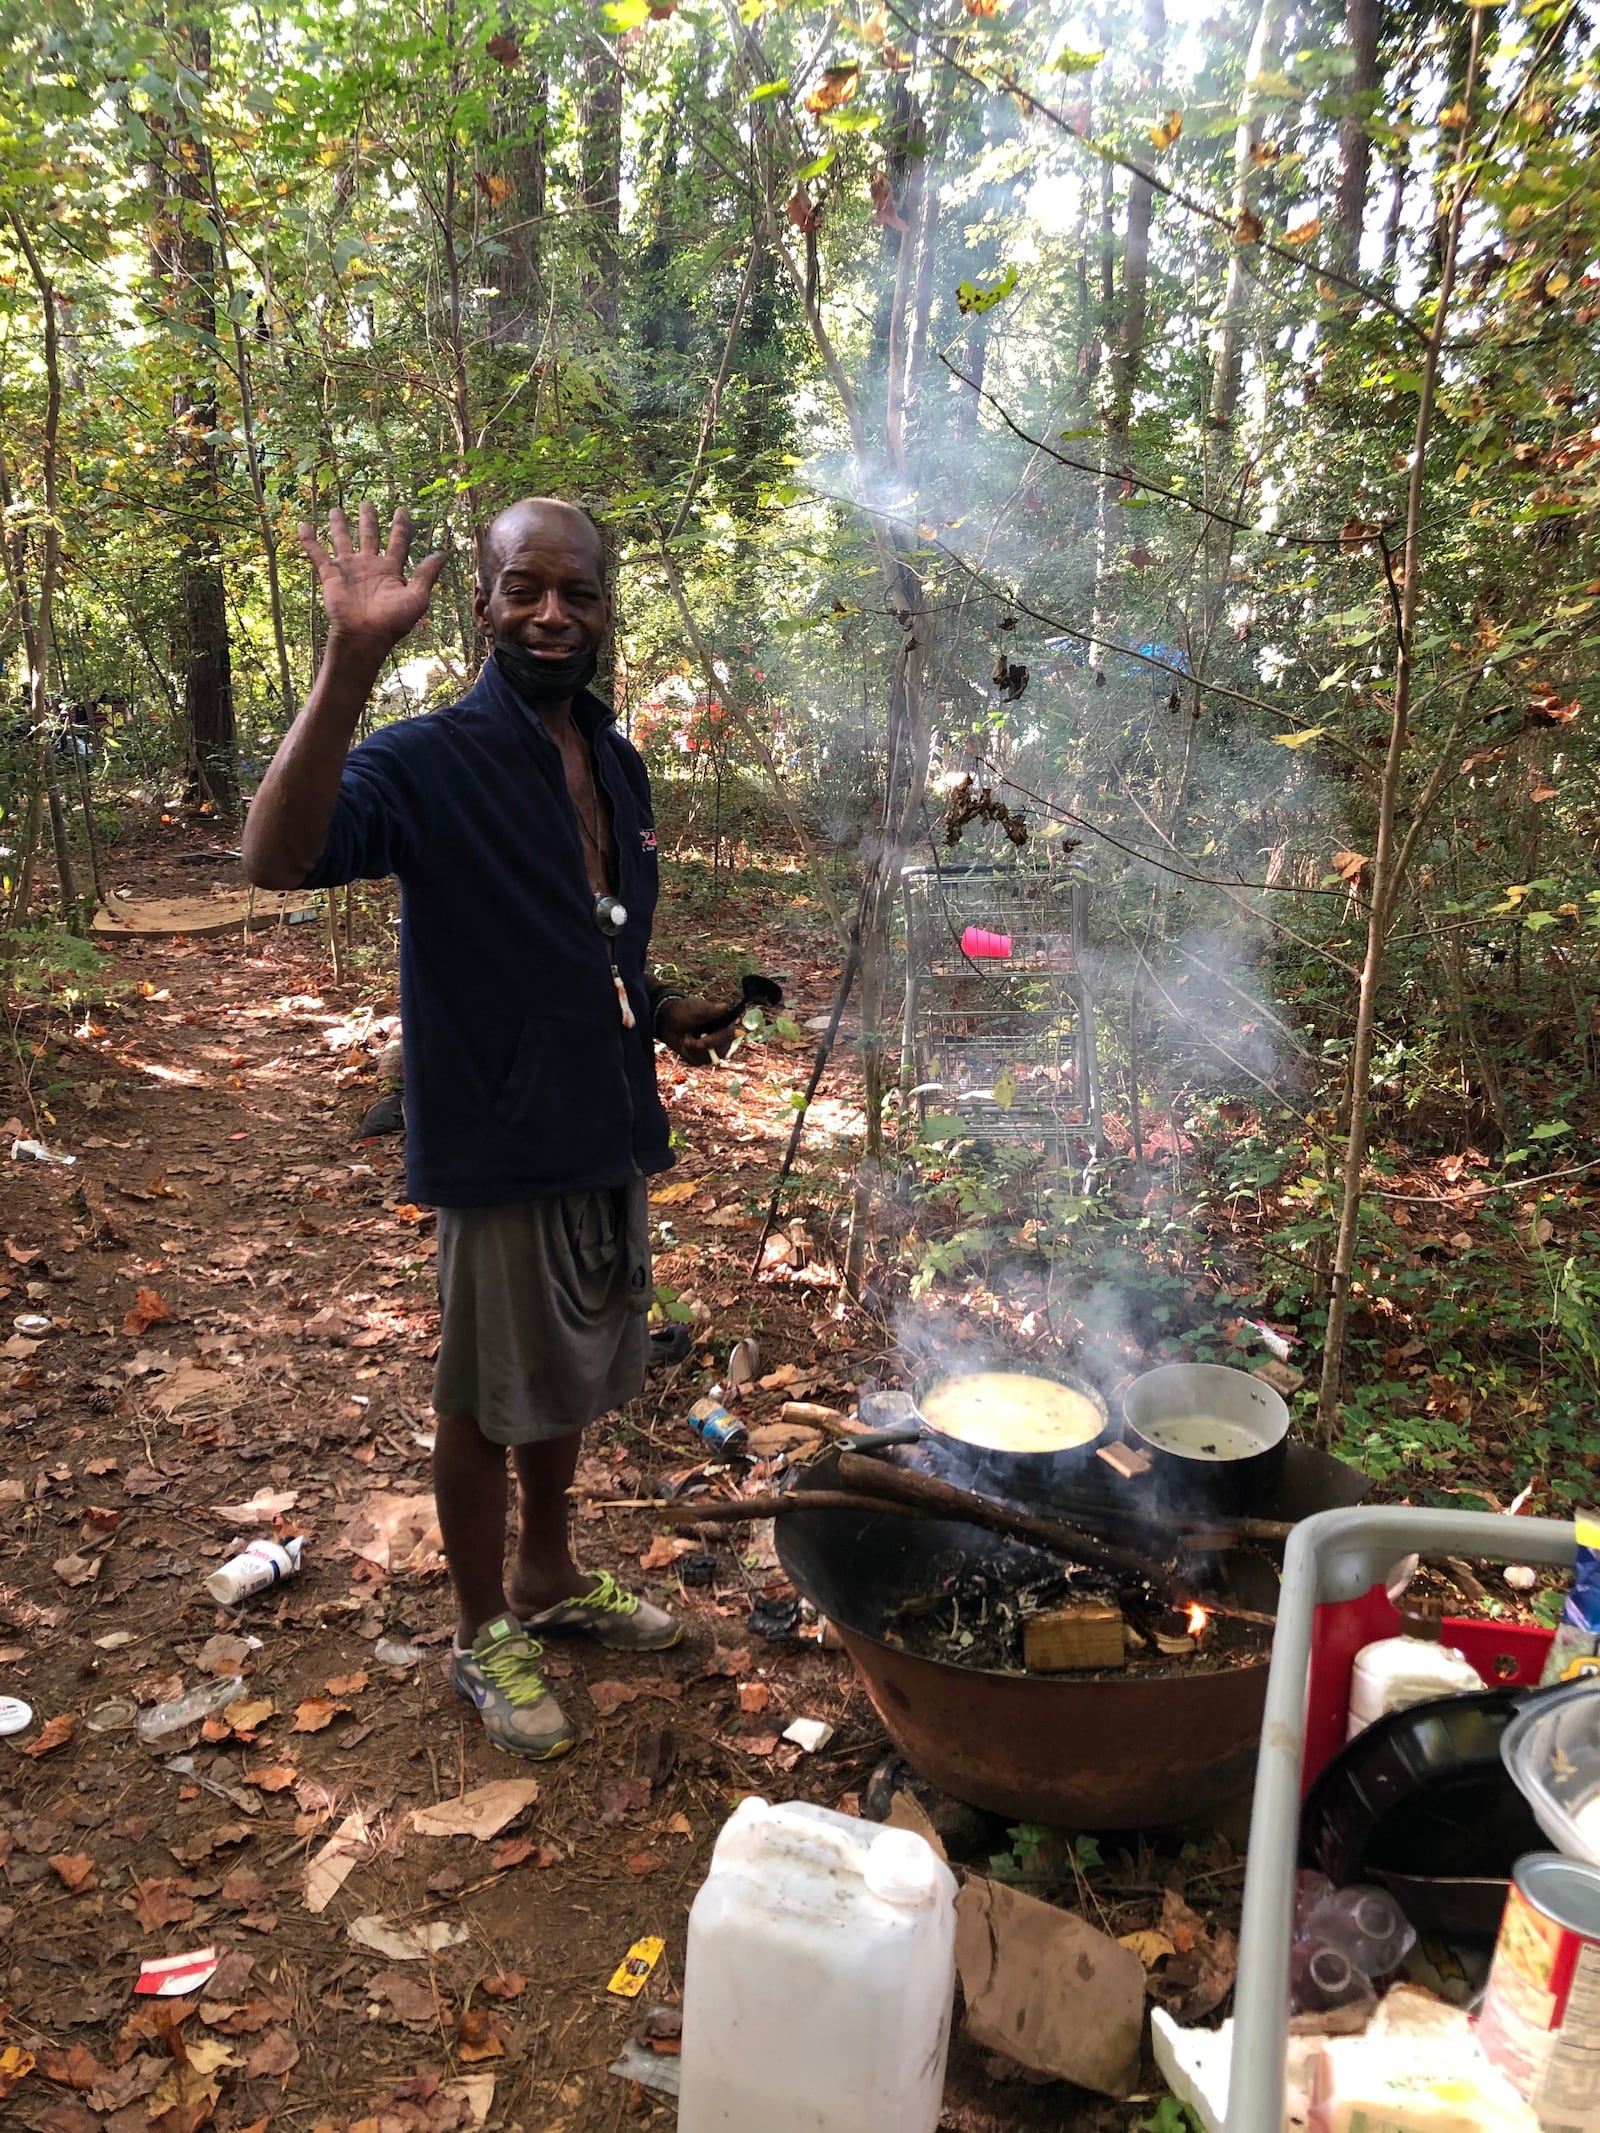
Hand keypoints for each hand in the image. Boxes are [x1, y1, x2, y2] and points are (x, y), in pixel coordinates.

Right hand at [298, 502, 444, 660]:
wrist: (365, 635)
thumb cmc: (393, 621)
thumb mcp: (417, 597)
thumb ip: (426, 574)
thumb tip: (444, 553)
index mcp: (391, 570)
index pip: (398, 541)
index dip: (401, 525)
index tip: (402, 509)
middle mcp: (369, 565)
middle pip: (369, 535)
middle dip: (368, 519)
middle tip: (367, 503)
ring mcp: (349, 569)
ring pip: (342, 540)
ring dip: (338, 525)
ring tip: (335, 510)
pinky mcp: (330, 575)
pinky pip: (317, 553)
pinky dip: (309, 540)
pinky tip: (303, 525)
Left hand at [656, 997, 739, 1066]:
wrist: (667, 1022)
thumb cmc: (682, 1012)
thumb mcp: (694, 1010)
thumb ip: (709, 1011)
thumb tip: (724, 1007)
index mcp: (724, 1023)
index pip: (729, 1034)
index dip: (717, 1040)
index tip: (702, 1042)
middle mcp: (722, 1037)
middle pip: (721, 1050)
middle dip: (702, 1046)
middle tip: (687, 1041)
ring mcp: (713, 1049)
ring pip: (709, 1058)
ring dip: (694, 1050)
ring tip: (685, 1038)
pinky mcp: (703, 1057)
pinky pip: (699, 1061)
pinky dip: (689, 1054)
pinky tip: (684, 1045)